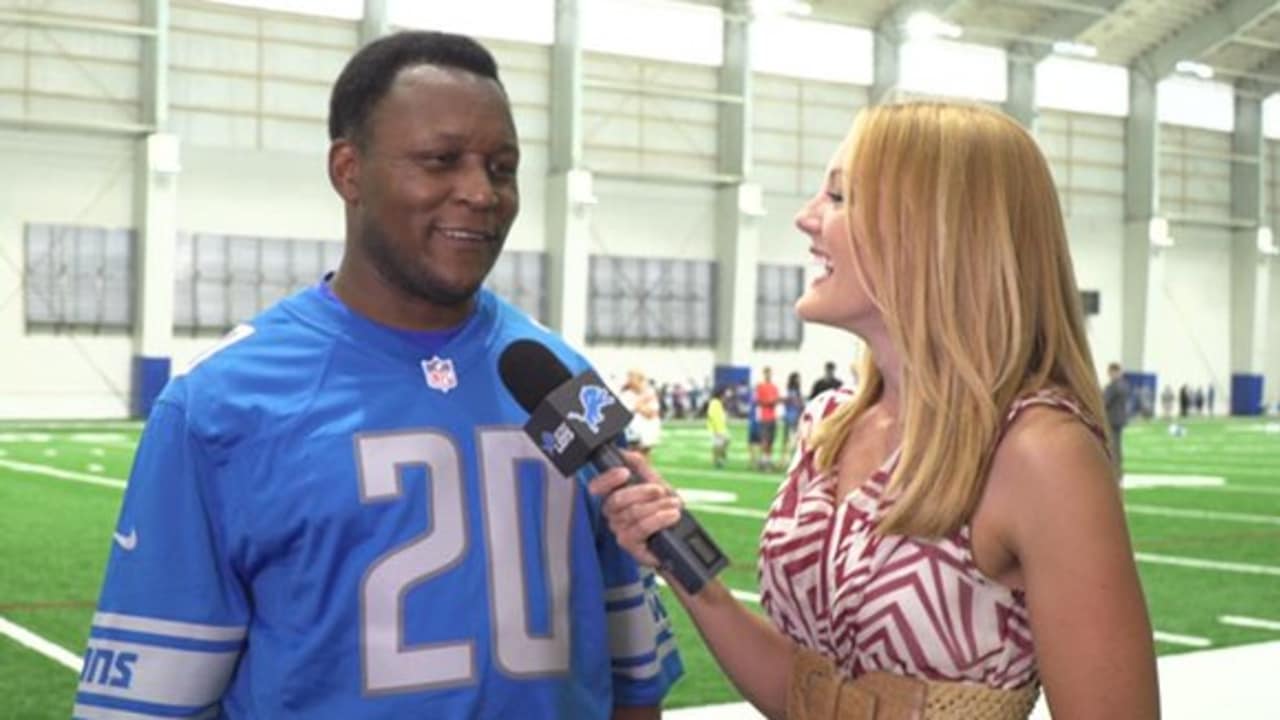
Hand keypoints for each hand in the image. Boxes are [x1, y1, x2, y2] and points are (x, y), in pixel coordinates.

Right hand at [587, 451, 682, 567]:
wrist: (679, 538)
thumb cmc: (663, 511)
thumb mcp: (654, 483)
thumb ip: (640, 467)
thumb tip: (626, 452)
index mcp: (614, 496)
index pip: (597, 486)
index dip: (607, 479)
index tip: (624, 472)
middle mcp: (613, 514)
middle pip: (617, 499)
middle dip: (642, 491)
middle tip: (660, 490)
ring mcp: (619, 530)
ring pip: (633, 513)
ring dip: (658, 506)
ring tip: (674, 504)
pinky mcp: (630, 545)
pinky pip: (641, 528)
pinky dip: (659, 519)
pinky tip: (672, 515)